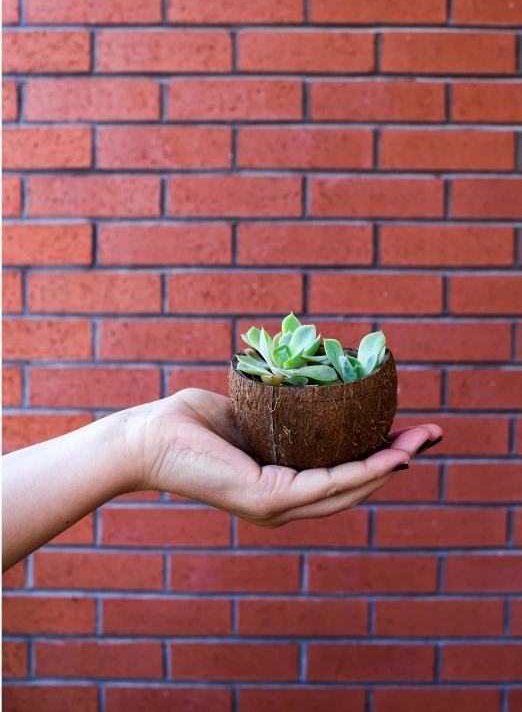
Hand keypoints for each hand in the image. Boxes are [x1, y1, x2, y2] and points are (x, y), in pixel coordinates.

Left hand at [128, 388, 442, 528]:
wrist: (148, 437)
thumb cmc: (191, 423)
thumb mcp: (251, 414)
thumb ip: (282, 413)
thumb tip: (309, 387)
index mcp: (282, 485)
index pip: (339, 473)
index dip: (379, 456)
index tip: (408, 433)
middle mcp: (284, 503)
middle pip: (353, 485)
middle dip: (395, 460)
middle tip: (431, 436)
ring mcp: (276, 506)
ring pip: (347, 488)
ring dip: (389, 464)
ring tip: (423, 442)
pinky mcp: (266, 499)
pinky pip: (325, 483)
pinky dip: (362, 469)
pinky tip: (390, 454)